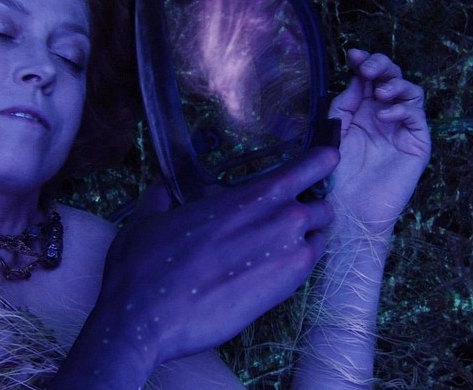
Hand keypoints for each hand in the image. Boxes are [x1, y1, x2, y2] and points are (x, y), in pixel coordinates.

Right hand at [82, 148, 338, 373]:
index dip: (321, 160)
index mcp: (250, 195)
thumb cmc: (145, 265)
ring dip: (307, 237)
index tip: (327, 156)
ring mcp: (288, 256)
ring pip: (321, 237)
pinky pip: (310, 266)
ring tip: (279, 247)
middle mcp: (280, 219)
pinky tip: (272, 270)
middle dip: (310, 209)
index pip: (307, 167)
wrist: (147, 316)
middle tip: (287, 218)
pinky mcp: (286, 290)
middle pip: (322, 205)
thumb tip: (161, 189)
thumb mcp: (147, 220)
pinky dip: (298, 263)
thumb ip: (160, 199)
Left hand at [328, 49, 430, 237]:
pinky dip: (402, 108)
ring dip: (395, 84)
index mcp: (362, 110)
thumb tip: (357, 76)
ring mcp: (402, 128)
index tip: (353, 54)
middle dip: (381, 66)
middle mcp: (384, 115)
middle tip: (368, 67)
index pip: (369, 78)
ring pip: (410, 91)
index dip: (364, 62)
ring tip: (380, 93)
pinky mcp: (417, 143)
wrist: (349, 209)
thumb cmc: (337, 175)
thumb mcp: (334, 131)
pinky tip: (384, 115)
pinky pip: (417, 115)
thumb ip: (345, 103)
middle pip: (392, 78)